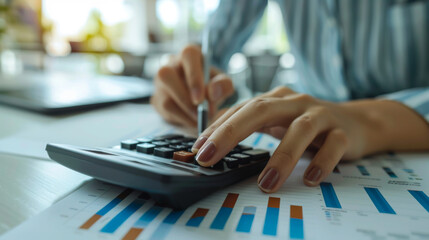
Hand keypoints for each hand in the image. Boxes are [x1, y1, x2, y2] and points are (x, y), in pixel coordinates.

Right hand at [151, 45, 233, 126]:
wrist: (202, 101)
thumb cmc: (212, 86)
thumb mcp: (223, 84)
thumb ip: (223, 85)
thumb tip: (213, 92)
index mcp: (189, 55)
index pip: (188, 55)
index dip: (193, 76)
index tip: (200, 98)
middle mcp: (170, 66)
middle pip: (166, 75)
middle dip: (185, 98)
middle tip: (201, 114)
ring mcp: (160, 84)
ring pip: (165, 99)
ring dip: (185, 113)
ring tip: (201, 119)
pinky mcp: (157, 101)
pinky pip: (164, 112)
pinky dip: (182, 120)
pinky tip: (193, 121)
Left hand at [191, 87, 428, 192]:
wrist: (358, 122)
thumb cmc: (308, 124)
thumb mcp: (277, 120)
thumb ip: (250, 125)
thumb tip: (211, 139)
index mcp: (276, 99)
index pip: (241, 109)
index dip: (218, 128)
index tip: (198, 149)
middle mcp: (296, 103)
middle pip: (261, 111)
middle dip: (231, 133)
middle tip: (209, 157)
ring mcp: (321, 116)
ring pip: (300, 130)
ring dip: (282, 158)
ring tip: (266, 183)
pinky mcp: (343, 133)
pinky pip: (333, 147)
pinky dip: (321, 163)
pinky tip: (311, 179)